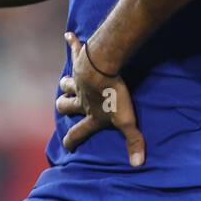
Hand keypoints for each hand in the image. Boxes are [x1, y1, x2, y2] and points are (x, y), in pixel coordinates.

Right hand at [55, 31, 145, 165]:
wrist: (102, 69)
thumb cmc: (114, 96)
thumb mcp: (126, 121)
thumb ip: (133, 141)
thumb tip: (138, 164)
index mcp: (92, 114)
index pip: (79, 132)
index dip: (72, 140)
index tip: (67, 145)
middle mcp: (81, 99)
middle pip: (64, 105)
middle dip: (63, 107)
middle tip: (63, 106)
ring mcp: (79, 80)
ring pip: (66, 83)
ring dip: (65, 83)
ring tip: (67, 82)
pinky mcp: (81, 62)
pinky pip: (75, 51)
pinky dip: (72, 43)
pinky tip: (70, 36)